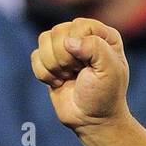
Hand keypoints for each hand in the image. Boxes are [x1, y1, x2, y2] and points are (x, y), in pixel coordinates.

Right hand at [30, 18, 129, 132]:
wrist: (92, 120)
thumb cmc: (105, 96)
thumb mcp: (110, 72)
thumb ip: (96, 49)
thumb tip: (70, 42)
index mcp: (105, 36)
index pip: (81, 25)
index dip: (80, 46)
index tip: (90, 65)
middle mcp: (84, 37)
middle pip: (59, 32)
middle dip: (66, 58)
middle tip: (79, 74)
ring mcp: (65, 47)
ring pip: (43, 40)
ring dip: (55, 66)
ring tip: (70, 77)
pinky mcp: (49, 59)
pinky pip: (35, 57)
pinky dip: (46, 74)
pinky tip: (60, 82)